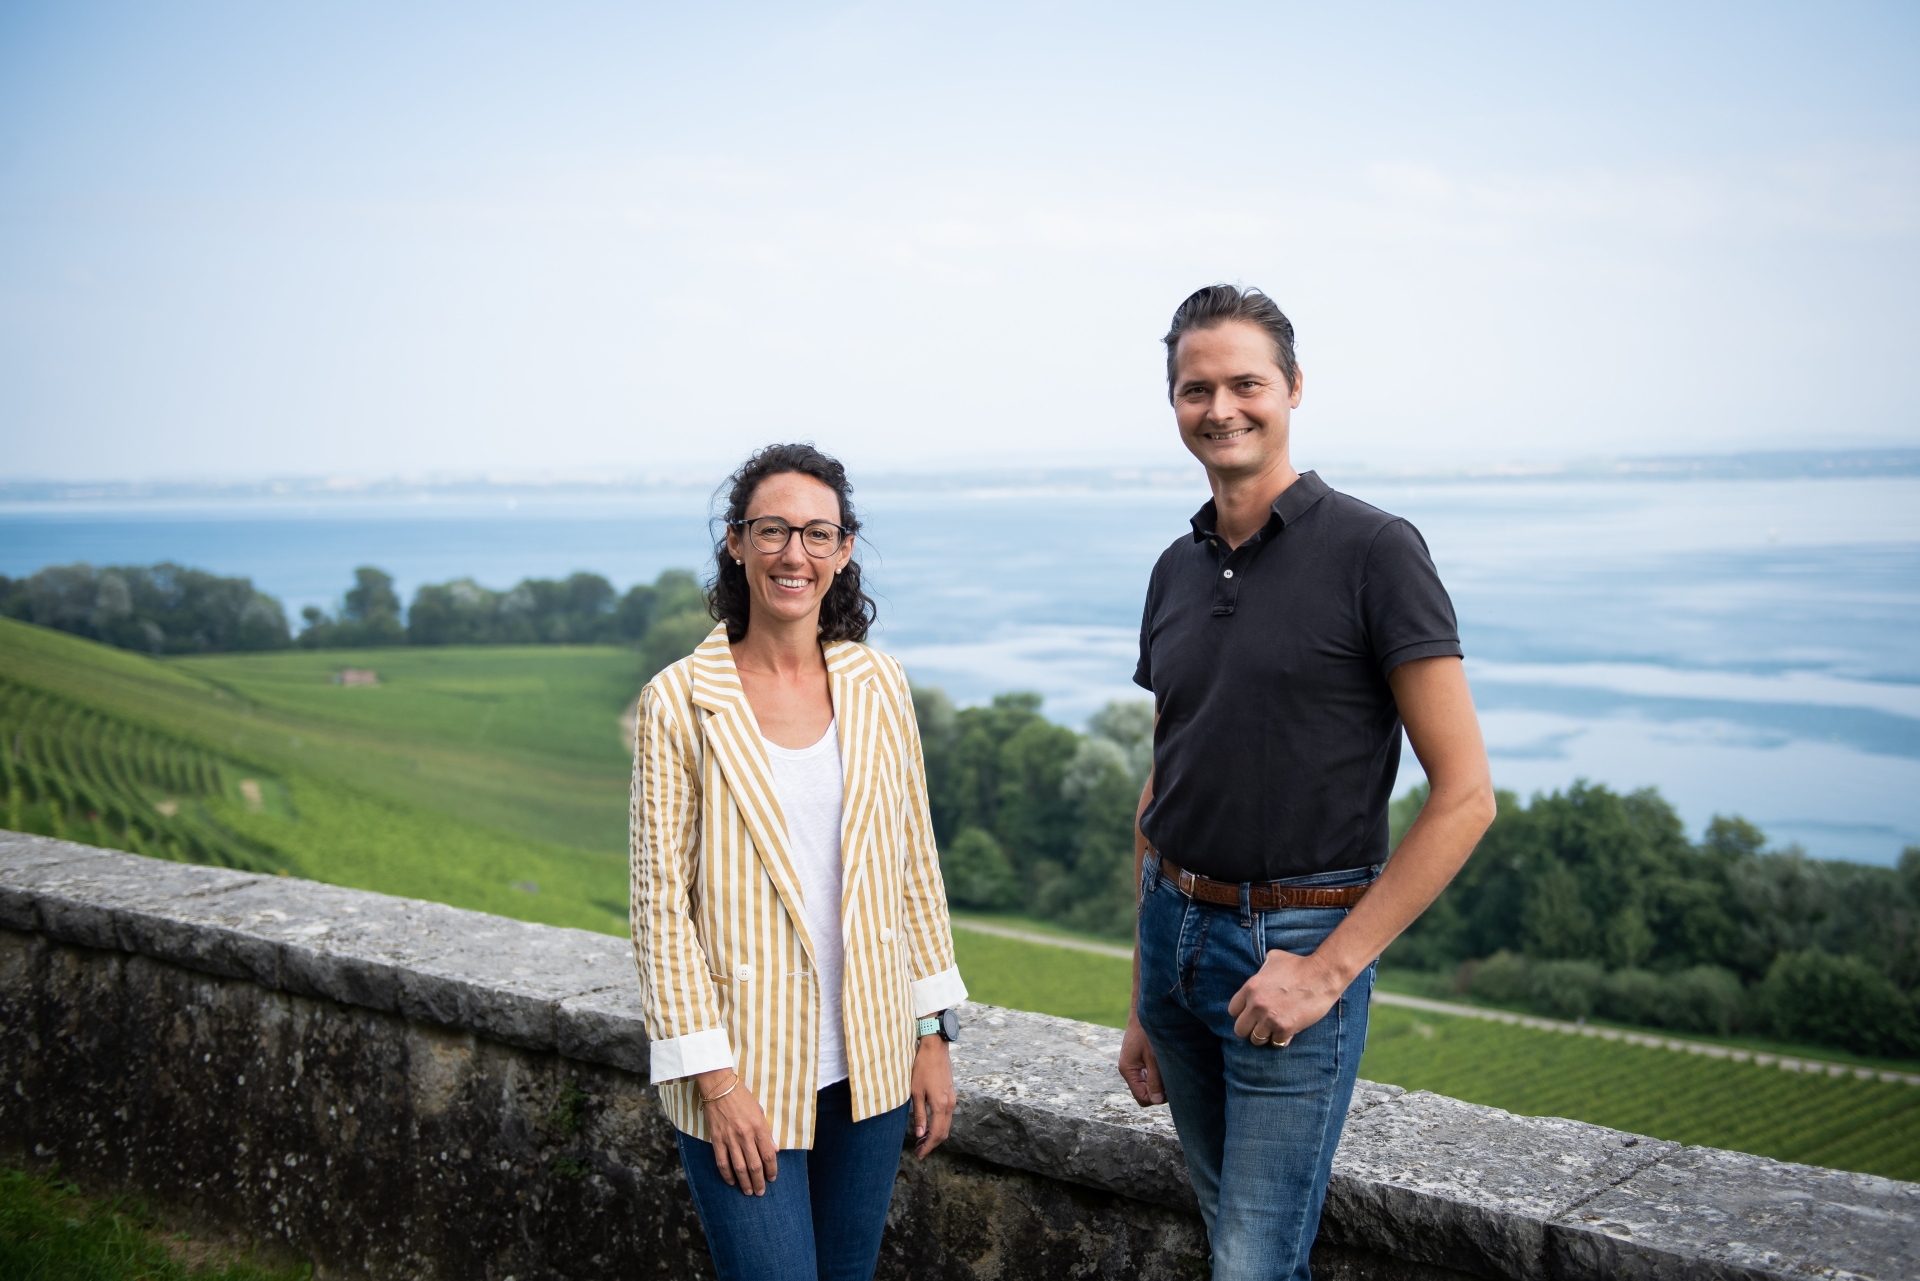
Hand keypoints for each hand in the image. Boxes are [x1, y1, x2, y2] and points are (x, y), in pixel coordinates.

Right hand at [696, 1069, 778, 1195]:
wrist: (719, 1088)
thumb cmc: (742, 1097)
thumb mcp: (759, 1112)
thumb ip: (766, 1132)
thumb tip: (774, 1150)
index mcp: (758, 1127)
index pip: (768, 1154)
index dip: (771, 1169)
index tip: (772, 1178)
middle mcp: (745, 1135)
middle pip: (754, 1165)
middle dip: (759, 1181)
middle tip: (761, 1192)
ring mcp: (730, 1138)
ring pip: (739, 1167)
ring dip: (745, 1182)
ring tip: (748, 1192)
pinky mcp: (717, 1139)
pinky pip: (722, 1162)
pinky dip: (727, 1174)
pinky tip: (731, 1182)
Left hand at [910, 1035, 954, 1158]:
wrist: (935, 1049)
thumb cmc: (922, 1068)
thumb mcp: (916, 1092)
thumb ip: (919, 1114)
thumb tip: (920, 1135)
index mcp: (941, 1106)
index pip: (936, 1134)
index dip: (927, 1147)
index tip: (918, 1155)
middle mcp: (950, 1105)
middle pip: (944, 1133)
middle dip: (931, 1144)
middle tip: (918, 1151)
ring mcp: (952, 1100)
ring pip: (946, 1126)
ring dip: (935, 1136)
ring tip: (921, 1141)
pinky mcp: (951, 1095)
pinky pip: (947, 1117)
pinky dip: (938, 1126)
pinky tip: (928, 1126)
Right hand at [1118, 1013, 1164, 1105]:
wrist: (1145, 1011)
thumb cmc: (1148, 1032)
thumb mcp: (1154, 1058)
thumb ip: (1155, 1080)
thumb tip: (1156, 1100)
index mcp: (1128, 1070)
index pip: (1142, 1098)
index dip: (1157, 1098)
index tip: (1172, 1089)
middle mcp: (1128, 1069)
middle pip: (1145, 1092)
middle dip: (1160, 1090)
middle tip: (1174, 1080)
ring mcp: (1133, 1064)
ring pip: (1148, 1084)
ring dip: (1160, 1081)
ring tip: (1171, 1070)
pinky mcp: (1139, 1059)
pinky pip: (1148, 1074)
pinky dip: (1158, 1073)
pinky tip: (1166, 1064)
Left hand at [1228, 949, 1344, 1046]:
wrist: (1322, 975)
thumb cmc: (1299, 964)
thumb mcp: (1273, 958)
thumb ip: (1261, 970)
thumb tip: (1260, 974)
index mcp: (1250, 988)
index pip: (1232, 1011)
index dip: (1242, 1013)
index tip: (1251, 1013)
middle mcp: (1256, 1005)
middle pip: (1240, 1030)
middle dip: (1250, 1028)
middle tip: (1261, 1025)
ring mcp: (1270, 1018)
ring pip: (1256, 1039)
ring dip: (1265, 1035)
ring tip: (1273, 1029)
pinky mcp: (1286, 1028)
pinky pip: (1276, 1043)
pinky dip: (1281, 1039)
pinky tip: (1287, 1031)